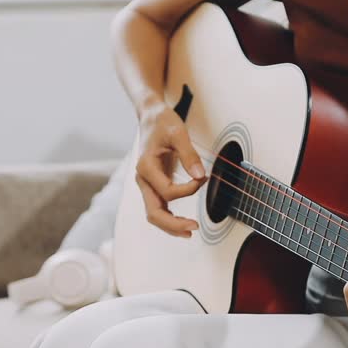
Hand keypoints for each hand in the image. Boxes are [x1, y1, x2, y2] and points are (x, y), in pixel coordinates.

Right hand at [135, 102, 206, 237]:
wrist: (151, 117)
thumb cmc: (163, 122)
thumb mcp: (178, 132)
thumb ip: (189, 155)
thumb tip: (201, 176)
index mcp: (146, 167)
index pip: (167, 191)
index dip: (189, 189)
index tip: (204, 178)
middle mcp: (143, 179)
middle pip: (153, 212)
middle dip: (173, 224)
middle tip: (194, 228)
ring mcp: (146, 185)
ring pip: (154, 214)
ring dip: (171, 226)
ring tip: (190, 231)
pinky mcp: (153, 186)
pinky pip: (159, 208)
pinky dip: (170, 218)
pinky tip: (184, 223)